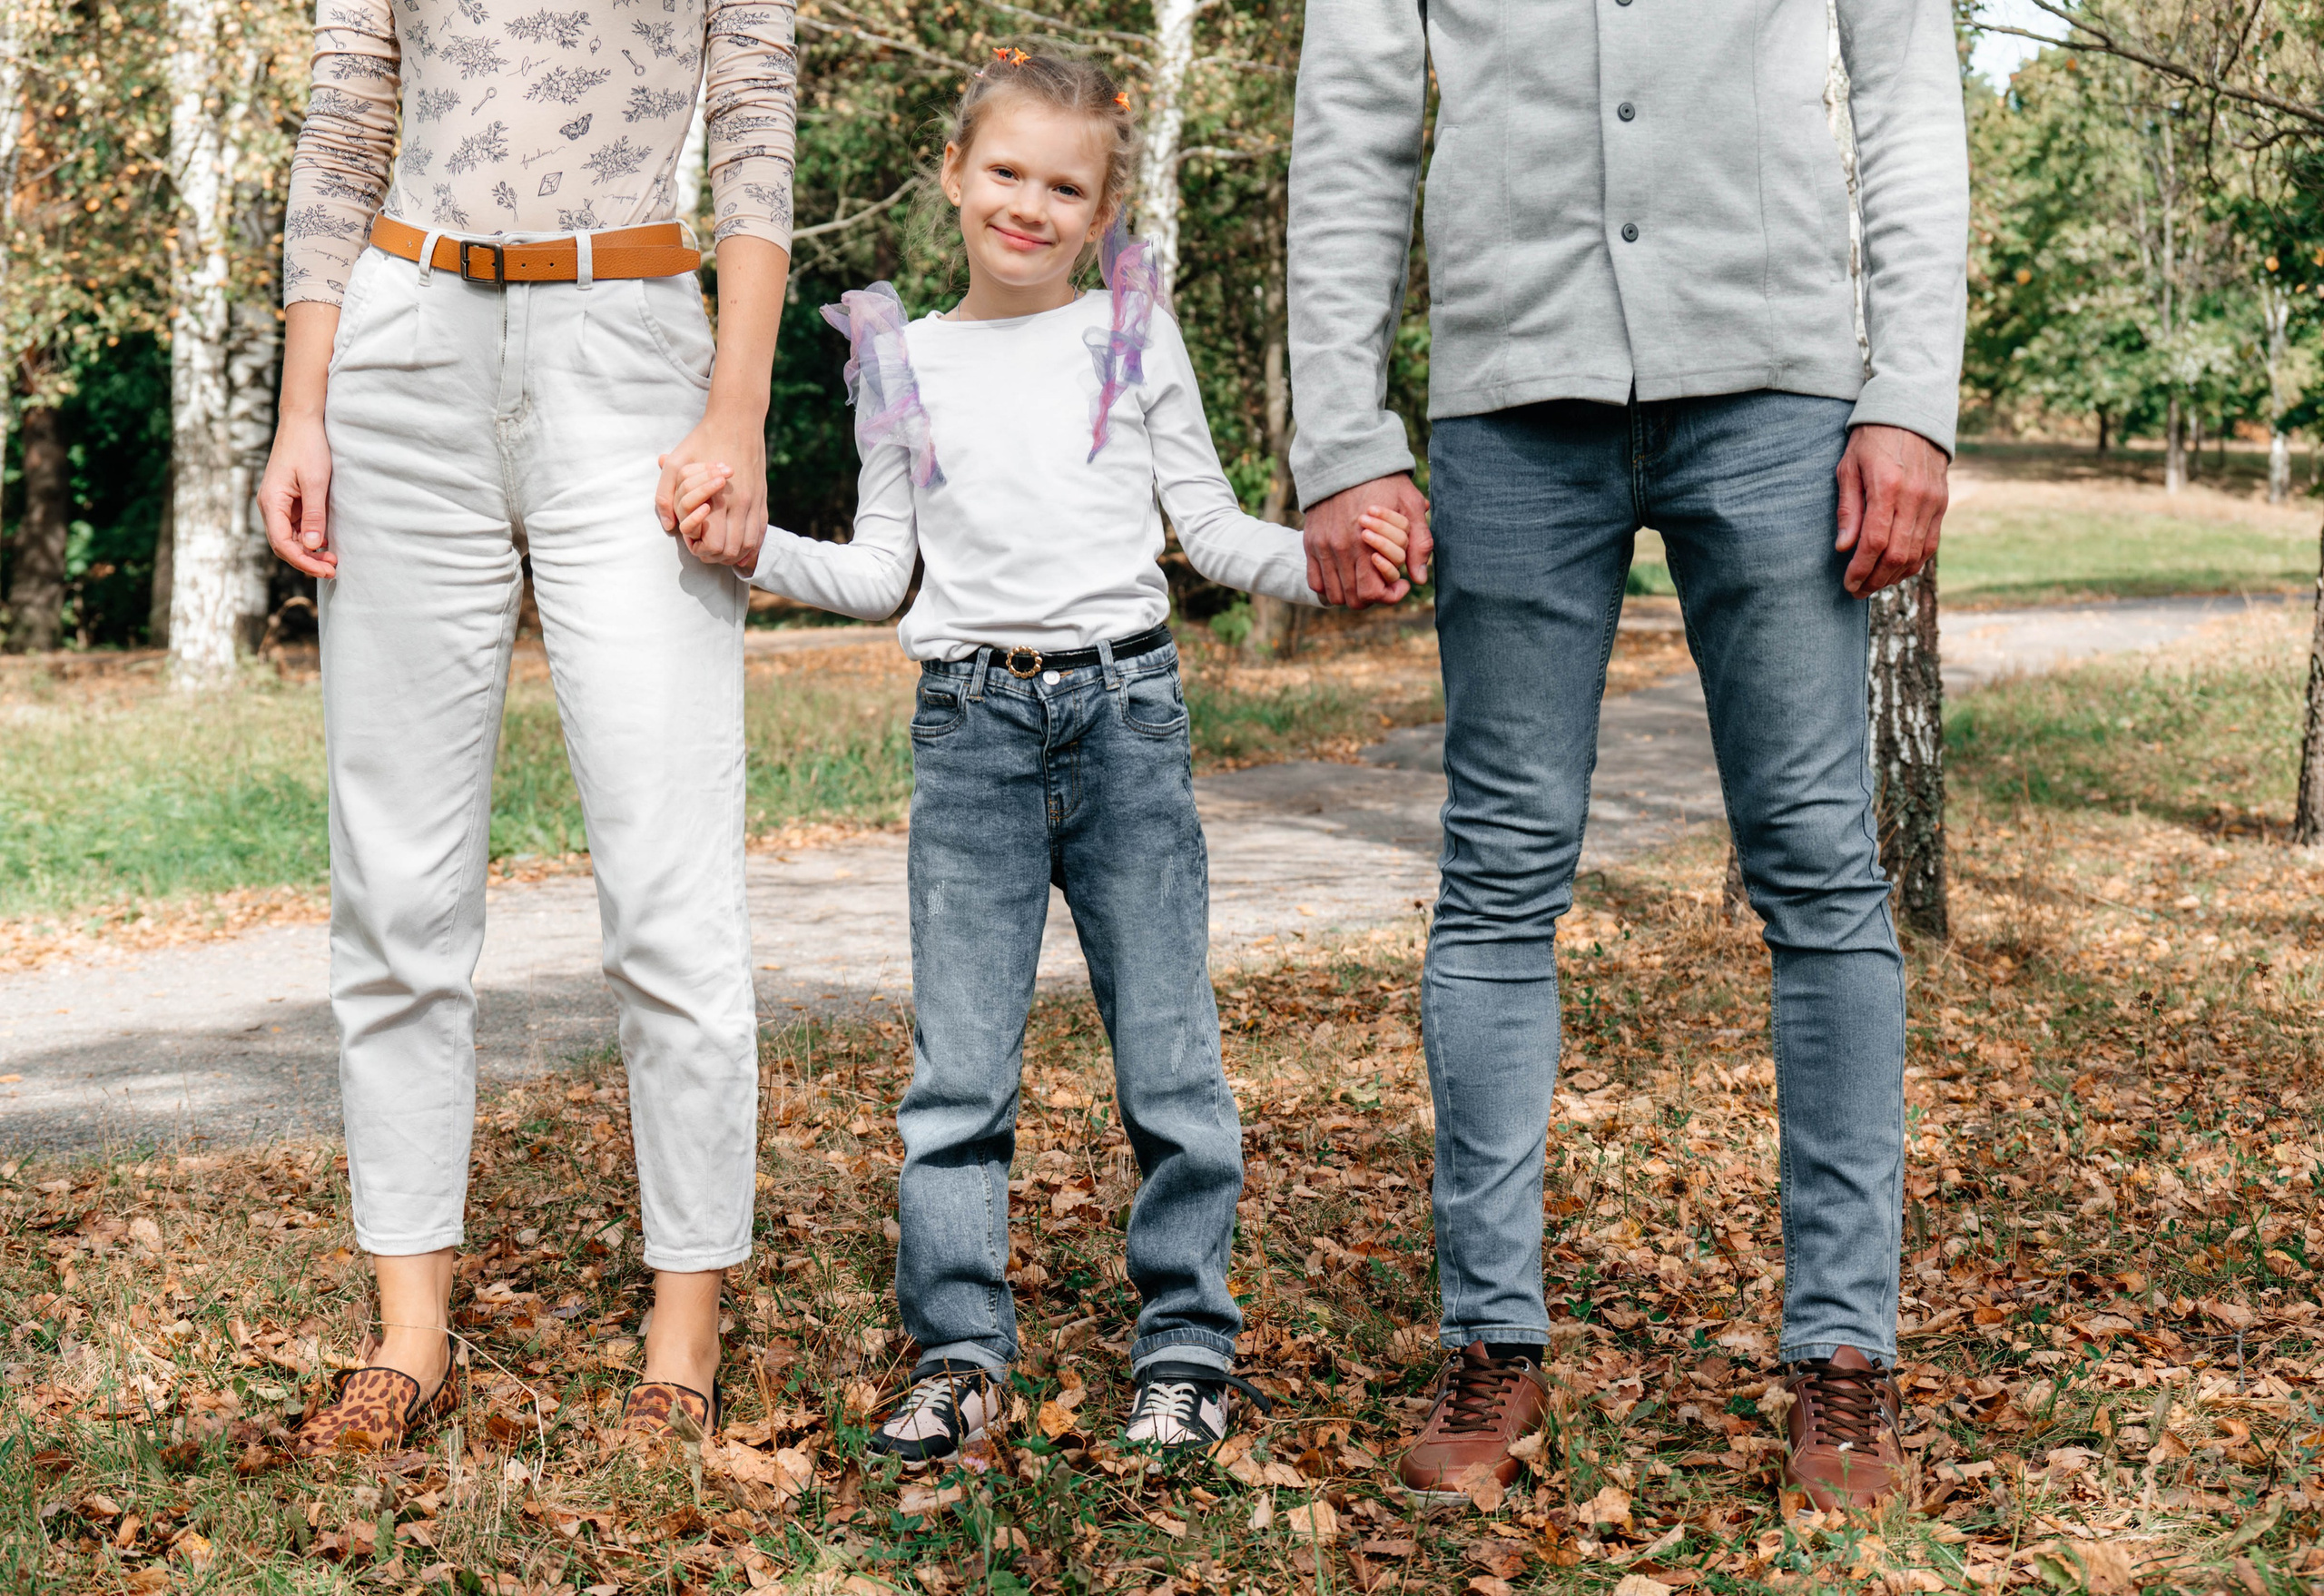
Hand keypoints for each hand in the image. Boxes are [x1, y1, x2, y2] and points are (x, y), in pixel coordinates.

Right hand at [258, 410, 336, 579]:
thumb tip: (313, 545)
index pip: (282, 543)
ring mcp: (279, 504)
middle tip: (333, 569)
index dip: (303, 561)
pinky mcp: (290, 501)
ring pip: (291, 538)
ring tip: (333, 560)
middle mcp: (271, 506)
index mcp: (271, 502)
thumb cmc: (308, 447)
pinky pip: (297, 527)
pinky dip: (311, 538)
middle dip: (307, 560)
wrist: (303, 422)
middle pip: (285, 545)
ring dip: (310, 551)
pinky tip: (327, 544)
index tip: (326, 570)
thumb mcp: (315, 482)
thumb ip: (314, 515)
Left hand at [656, 401, 766, 569]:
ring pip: (749, 546)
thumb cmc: (702, 441)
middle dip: (716, 557)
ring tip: (719, 550)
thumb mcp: (675, 463)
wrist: (737, 421)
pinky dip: (750, 546)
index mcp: (719, 498)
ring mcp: (755, 503)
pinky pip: (761, 533)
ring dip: (734, 555)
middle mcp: (741, 505)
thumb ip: (665, 496)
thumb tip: (669, 526)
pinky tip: (739, 547)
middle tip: (703, 549)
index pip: (714, 545)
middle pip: (732, 551)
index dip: (700, 550)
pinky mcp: (763, 500)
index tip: (692, 541)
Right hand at [1302, 473, 1432, 607]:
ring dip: (1351, 593)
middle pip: (1352, 599)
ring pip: (1333, 594)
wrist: (1347, 459)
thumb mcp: (1410, 507)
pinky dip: (1329, 585)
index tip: (1401, 583)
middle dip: (1372, 597)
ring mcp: (1322, 547)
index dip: (1390, 596)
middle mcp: (1340, 550)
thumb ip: (1419, 544)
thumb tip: (1419, 578)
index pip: (1371, 593)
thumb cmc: (1384, 481)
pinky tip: (1345, 572)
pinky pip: (1314, 580)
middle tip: (1384, 582)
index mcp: (1365, 544)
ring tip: (1365, 577)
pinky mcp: (1310, 543)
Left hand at [1835, 424, 1947, 596]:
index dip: (1861, 568)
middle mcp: (1915, 498)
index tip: (1848, 583)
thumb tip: (1844, 548)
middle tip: (1857, 591)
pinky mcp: (1942, 503)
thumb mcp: (1849, 467)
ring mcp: (1933, 502)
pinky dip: (1914, 562)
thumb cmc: (1872, 440)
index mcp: (1888, 487)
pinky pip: (1930, 543)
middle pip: (1897, 554)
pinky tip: (1896, 571)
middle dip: (1875, 579)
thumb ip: (1848, 509)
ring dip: (1894, 576)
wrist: (1913, 414)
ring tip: (1873, 584)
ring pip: (1916, 553)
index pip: (1875, 542)